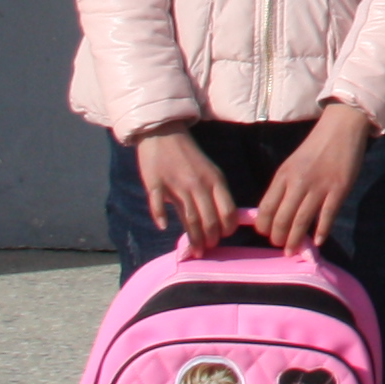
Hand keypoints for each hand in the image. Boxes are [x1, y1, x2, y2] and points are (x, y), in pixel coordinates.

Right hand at [132, 127, 239, 244]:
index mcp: (215, 180)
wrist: (164, 133)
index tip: (222, 238)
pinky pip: (158, 204)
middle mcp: (199, 184)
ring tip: (194, 250)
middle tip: (206, 249)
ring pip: (189, 218)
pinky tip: (163, 226)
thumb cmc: (189, 156)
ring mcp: (177, 184)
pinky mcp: (156, 183)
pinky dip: (160, 216)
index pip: (228, 211)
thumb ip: (215, 193)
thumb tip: (223, 221)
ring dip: (193, 237)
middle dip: (210, 239)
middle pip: (209, 219)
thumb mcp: (210, 171)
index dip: (227, 229)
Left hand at [250, 104, 370, 252]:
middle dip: (278, 237)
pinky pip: (327, 215)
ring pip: (301, 220)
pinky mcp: (339, 189)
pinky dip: (321, 231)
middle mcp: (298, 182)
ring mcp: (319, 186)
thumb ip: (284, 185)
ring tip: (292, 250)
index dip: (264, 225)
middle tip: (280, 246)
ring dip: (295, 239)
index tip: (266, 234)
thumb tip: (276, 212)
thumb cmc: (315, 147)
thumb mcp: (292, 163)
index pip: (266, 207)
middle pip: (282, 217)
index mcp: (283, 175)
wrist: (341, 128)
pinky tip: (317, 241)